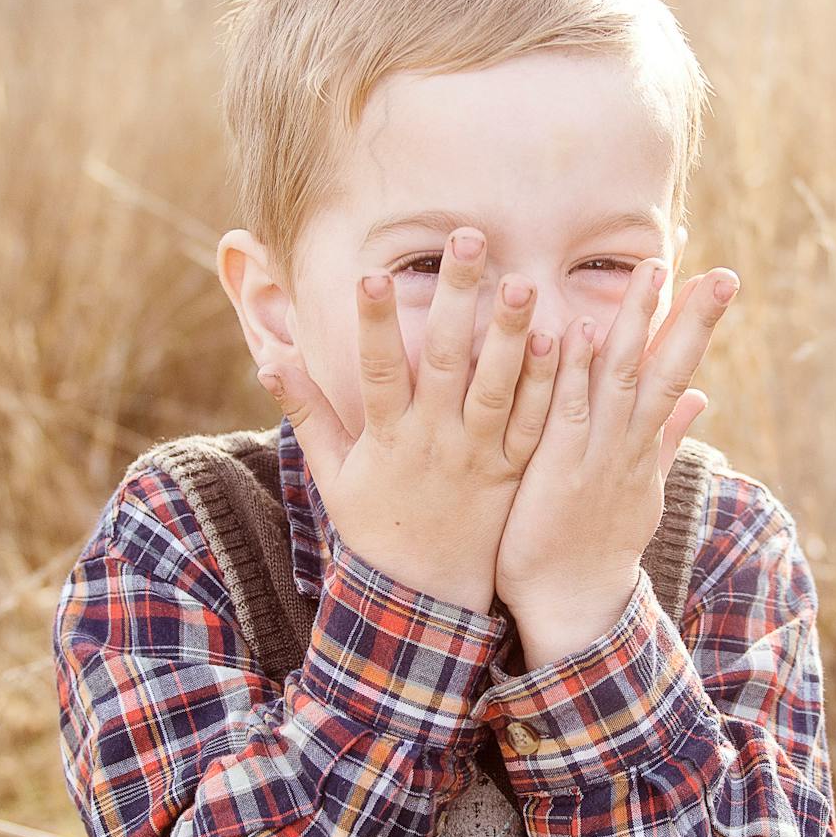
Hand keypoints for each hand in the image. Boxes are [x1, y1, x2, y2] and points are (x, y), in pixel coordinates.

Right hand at [259, 227, 556, 613]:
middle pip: (445, 359)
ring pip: (499, 386)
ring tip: (524, 281)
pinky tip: (566, 338)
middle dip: (456, 296)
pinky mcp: (514, 470)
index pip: (377, 369)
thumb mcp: (333, 473)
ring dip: (512, 332)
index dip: (372, 323)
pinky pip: (536, 422)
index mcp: (387, 437)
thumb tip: (269, 358)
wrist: (426, 597)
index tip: (369, 273)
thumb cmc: (374, 527)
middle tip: (469, 239)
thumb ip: (306, 412)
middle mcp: (435, 440)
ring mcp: (479, 455)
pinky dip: (551, 383)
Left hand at [496, 257, 736, 663]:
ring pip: (622, 376)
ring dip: (636, 322)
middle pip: (667, 368)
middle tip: (721, 271)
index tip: (713, 275)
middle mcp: (630, 444)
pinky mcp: (558, 467)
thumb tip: (702, 396)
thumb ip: (667, 437)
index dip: (694, 323)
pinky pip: (568, 408)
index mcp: (645, 444)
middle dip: (693, 317)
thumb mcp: (642, 487)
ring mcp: (598, 455)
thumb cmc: (596, 544)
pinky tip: (581, 328)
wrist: (572, 605)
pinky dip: (576, 369)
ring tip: (650, 271)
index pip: (676, 371)